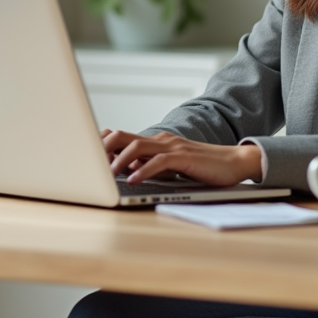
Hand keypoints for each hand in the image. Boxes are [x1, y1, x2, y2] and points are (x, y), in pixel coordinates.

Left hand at [100, 129, 262, 186]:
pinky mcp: (184, 157)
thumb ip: (149, 165)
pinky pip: (158, 162)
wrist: (234, 163)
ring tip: (106, 176)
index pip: (120, 136)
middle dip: (101, 148)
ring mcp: (172, 147)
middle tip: (86, 164)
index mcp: (155, 142)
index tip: (83, 157)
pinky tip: (133, 181)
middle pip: (122, 136)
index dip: (100, 144)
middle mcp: (160, 140)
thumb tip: (124, 171)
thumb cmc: (202, 168)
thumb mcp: (170, 167)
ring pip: (137, 147)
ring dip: (118, 161)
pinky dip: (143, 171)